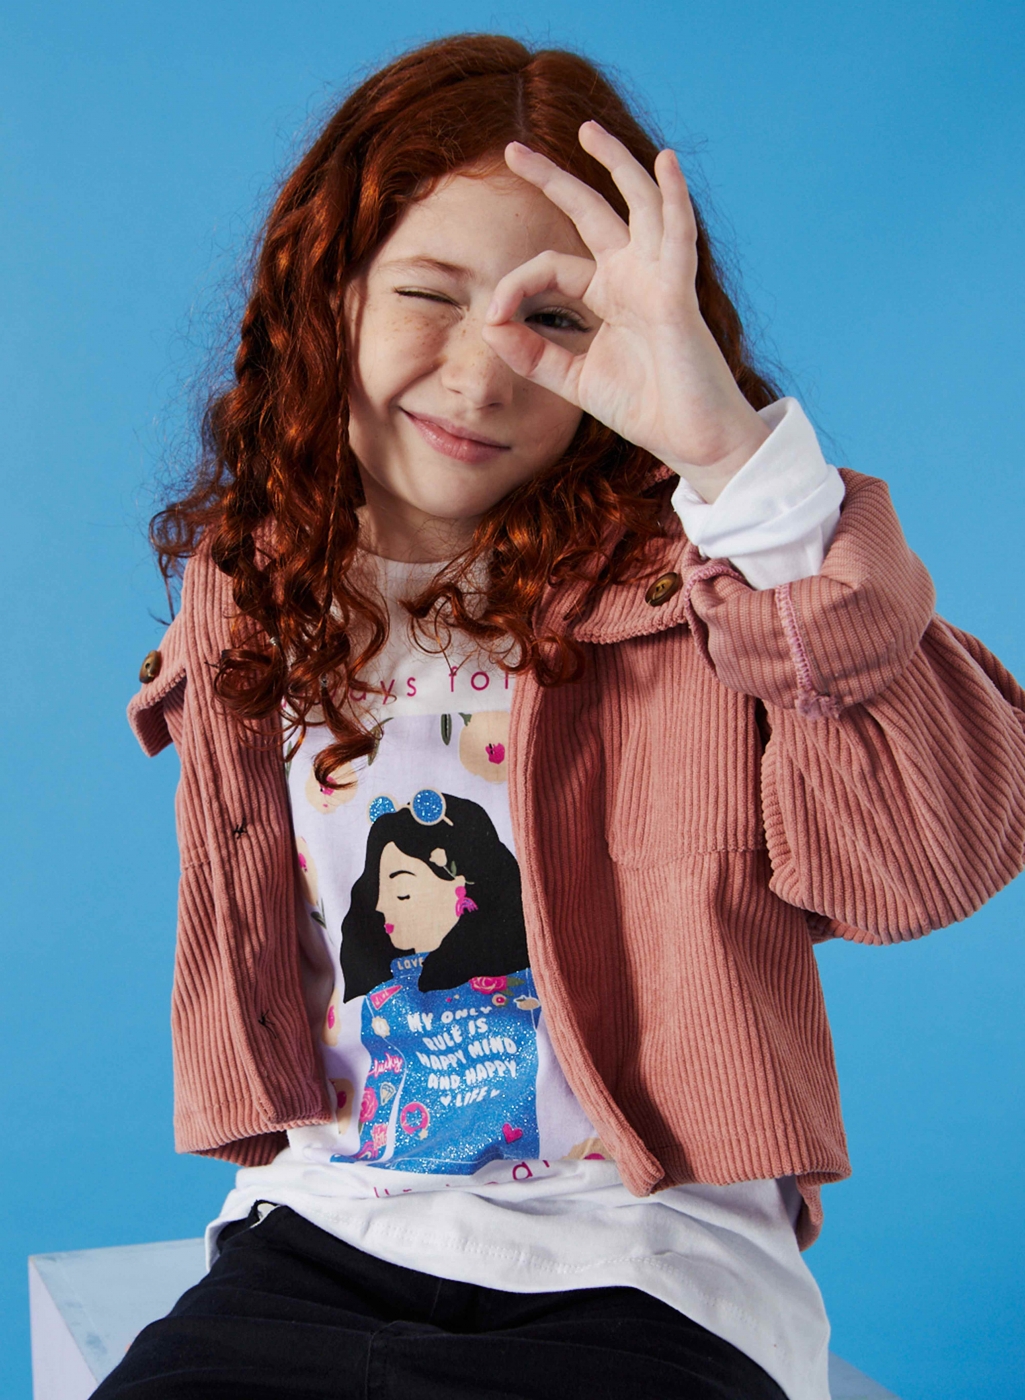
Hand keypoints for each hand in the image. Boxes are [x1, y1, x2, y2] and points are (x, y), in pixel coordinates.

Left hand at [482, 122, 769, 501]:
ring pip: (637, 204)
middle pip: (590, 212)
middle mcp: (633, 277)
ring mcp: (658, 279)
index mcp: (609, 295)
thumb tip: (489, 324)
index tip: (494, 319)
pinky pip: (677, 235)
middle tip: (512, 151)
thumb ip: (532, 353)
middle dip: (552, 179)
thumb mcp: (573, 380)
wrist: (693, 439)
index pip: (551, 266)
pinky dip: (673, 196)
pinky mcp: (678, 293)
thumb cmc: (645, 409)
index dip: (516, 285)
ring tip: (588, 130)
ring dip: (615, 163)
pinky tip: (665, 162)